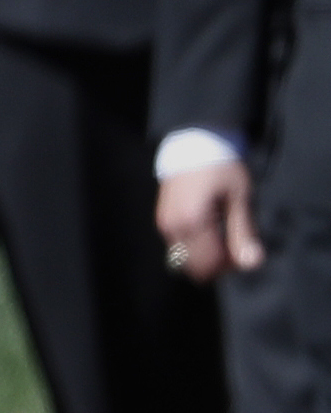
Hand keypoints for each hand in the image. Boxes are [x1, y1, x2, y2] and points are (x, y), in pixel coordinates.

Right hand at [158, 159, 263, 282]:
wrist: (194, 145)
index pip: (210, 264)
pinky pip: (179, 247)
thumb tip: (251, 264)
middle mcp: (173, 228)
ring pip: (185, 259)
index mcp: (193, 223)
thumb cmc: (221, 169)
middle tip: (236, 246)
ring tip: (224, 236)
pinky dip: (196, 247)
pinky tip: (209, 230)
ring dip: (206, 257)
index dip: (230, 266)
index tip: (245, 251)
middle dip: (217, 265)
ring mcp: (165, 225)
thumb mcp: (239, 199)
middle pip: (195, 267)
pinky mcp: (162, 221)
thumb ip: (243, 233)